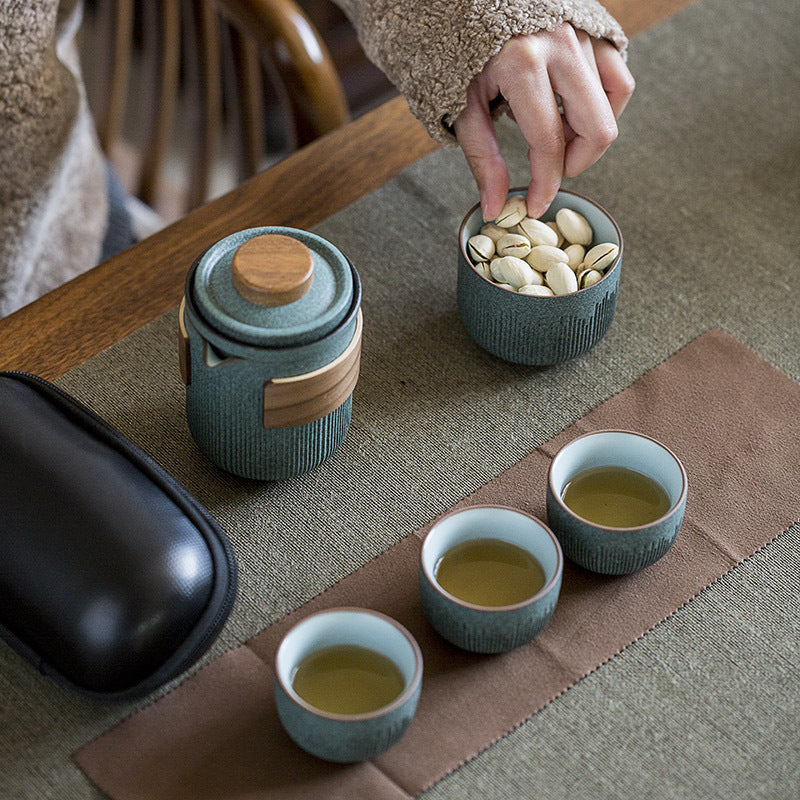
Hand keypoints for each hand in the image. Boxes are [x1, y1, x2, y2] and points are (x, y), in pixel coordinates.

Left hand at [453, 24, 634, 220]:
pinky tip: (575, 114)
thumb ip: (483, 158)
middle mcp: (559, 45)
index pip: (549, 142)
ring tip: (555, 135)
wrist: (469, 3)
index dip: (546, 184)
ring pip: (610, 105)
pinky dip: (604, 106)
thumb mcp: (461, 106)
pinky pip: (618, 79)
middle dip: (575, 163)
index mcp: (522, 64)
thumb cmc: (460, 52)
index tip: (537, 205)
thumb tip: (496, 208)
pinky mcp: (595, 30)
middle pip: (596, 128)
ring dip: (586, 134)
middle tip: (550, 170)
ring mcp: (582, 33)